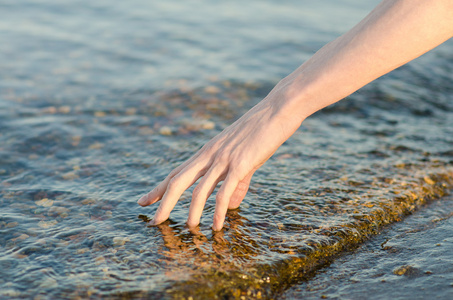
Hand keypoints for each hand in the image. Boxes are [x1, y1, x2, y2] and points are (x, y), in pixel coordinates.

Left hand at [137, 91, 299, 229]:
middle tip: (153, 222)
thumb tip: (230, 205)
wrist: (278, 109)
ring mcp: (223, 159)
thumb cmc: (261, 132)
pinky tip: (216, 225)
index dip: (159, 188)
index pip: (177, 172)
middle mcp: (209, 155)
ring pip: (199, 190)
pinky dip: (218, 211)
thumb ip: (237, 184)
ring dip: (191, 212)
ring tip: (189, 229)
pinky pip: (224, 192)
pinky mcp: (241, 164)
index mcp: (207, 152)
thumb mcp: (245, 160)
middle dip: (163, 202)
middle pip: (178, 181)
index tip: (144, 201)